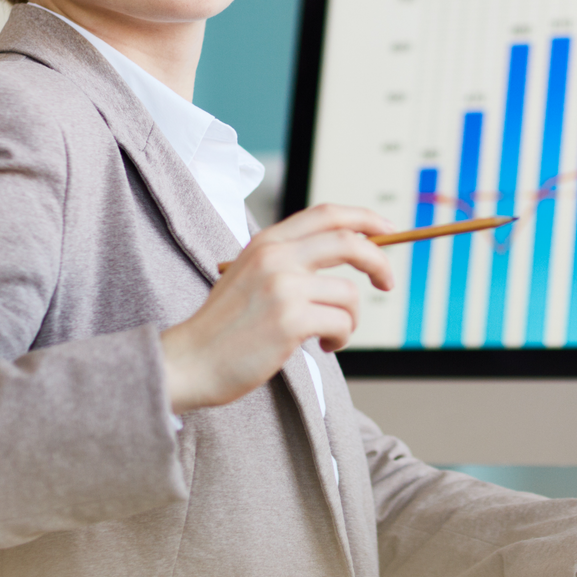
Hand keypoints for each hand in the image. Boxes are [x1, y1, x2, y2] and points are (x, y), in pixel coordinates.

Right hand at [160, 204, 394, 412]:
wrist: (189, 362)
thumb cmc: (223, 328)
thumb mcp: (249, 277)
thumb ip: (286, 262)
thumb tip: (344, 257)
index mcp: (266, 242)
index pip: (327, 215)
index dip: (365, 219)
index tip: (387, 231)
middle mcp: (275, 257)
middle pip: (349, 243)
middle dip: (379, 262)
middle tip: (386, 283)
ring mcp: (283, 286)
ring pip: (349, 294)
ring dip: (349, 320)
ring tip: (329, 335)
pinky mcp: (290, 319)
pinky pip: (342, 323)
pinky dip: (340, 337)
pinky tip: (322, 346)